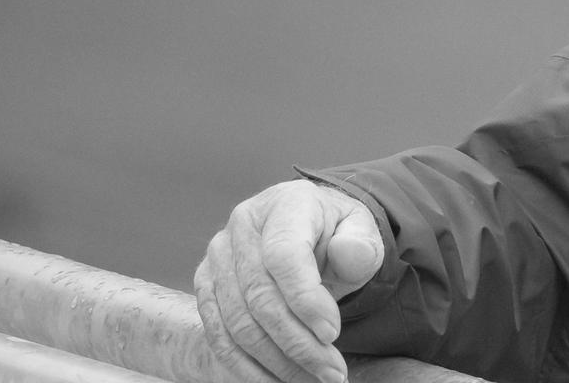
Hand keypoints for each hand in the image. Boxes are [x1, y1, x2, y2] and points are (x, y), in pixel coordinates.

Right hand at [194, 180, 383, 382]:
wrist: (310, 230)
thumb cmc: (337, 232)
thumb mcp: (361, 230)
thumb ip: (360, 243)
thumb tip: (348, 253)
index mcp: (285, 204)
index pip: (284, 256)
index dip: (306, 300)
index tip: (333, 335)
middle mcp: (242, 226)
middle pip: (260, 298)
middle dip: (298, 344)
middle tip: (333, 373)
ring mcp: (218, 257)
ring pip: (238, 324)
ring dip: (276, 362)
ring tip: (314, 380)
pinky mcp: (207, 287)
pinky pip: (219, 337)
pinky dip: (247, 367)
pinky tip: (278, 381)